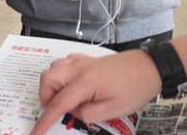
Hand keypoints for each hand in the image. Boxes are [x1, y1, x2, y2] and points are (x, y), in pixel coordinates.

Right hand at [32, 52, 161, 134]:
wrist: (151, 66)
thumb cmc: (136, 88)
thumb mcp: (114, 109)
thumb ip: (88, 114)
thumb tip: (74, 112)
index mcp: (84, 82)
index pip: (57, 104)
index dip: (44, 120)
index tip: (34, 133)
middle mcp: (79, 68)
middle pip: (47, 79)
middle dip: (46, 97)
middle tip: (59, 112)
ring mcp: (83, 61)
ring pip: (53, 68)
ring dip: (52, 85)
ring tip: (66, 100)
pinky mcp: (89, 59)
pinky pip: (65, 63)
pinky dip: (61, 74)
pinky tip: (72, 85)